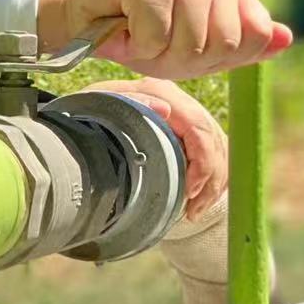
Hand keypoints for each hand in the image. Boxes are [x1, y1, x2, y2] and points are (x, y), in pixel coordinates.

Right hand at [37, 0, 292, 79]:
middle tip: (158, 46)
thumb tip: (286, 38)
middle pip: (223, 45)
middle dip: (186, 60)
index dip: (219, 58)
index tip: (188, 49)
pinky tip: (124, 32)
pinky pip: (156, 39)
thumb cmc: (141, 35)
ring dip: (158, 56)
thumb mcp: (199, 48)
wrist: (83, 23)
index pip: (254, 37)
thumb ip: (243, 45)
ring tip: (140, 39)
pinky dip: (135, 48)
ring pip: (191, 44)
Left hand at [79, 77, 227, 220]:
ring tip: (194, 211)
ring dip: (212, 184)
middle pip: (214, 141)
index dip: (202, 162)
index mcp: (160, 92)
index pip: (198, 128)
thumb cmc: (90, 116)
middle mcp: (179, 101)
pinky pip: (218, 155)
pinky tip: (201, 201)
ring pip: (220, 150)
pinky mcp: (191, 131)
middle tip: (193, 210)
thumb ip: (131, 103)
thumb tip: (165, 109)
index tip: (189, 190)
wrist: (83, 119)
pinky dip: (214, 180)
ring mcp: (187, 115)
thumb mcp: (100, 107)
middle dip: (209, 180)